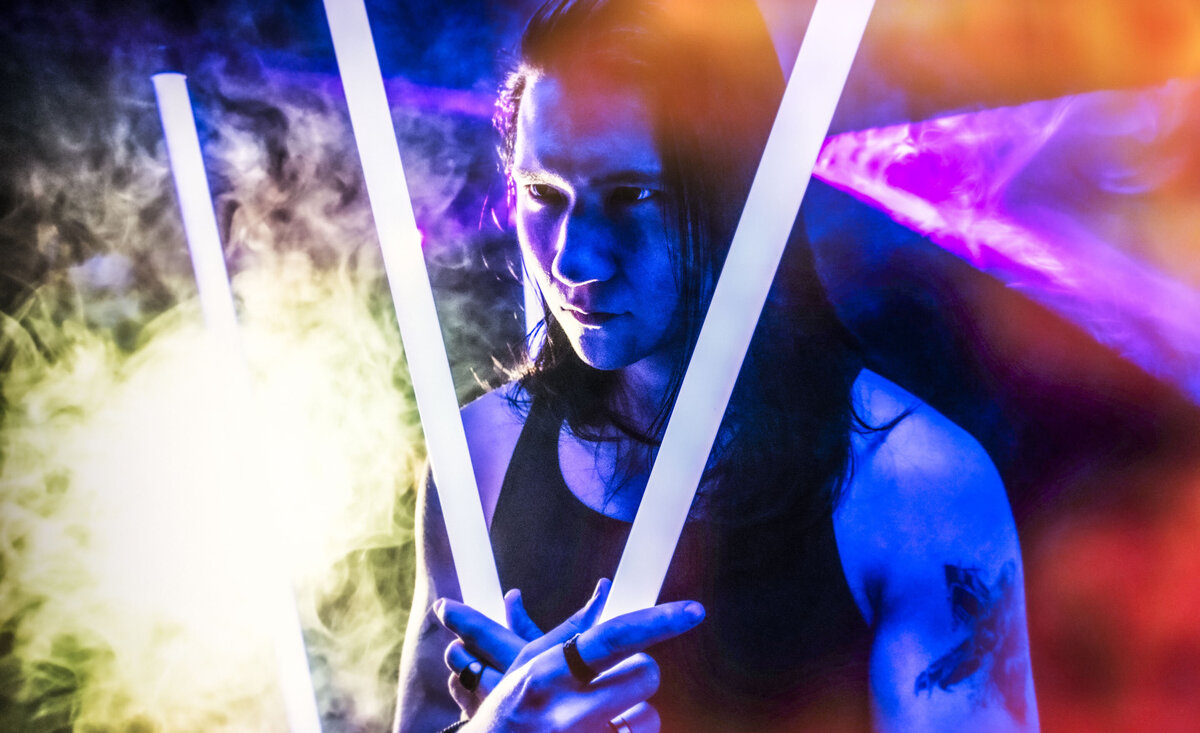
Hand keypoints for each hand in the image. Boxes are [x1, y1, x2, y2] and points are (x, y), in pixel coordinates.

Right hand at [437, 583, 703, 731]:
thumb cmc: (510, 710)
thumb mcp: (526, 665)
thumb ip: (571, 630)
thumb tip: (605, 589)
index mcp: (548, 673)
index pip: (613, 638)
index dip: (657, 622)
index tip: (694, 610)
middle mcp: (569, 710)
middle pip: (646, 674)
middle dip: (639, 672)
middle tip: (615, 679)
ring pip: (650, 716)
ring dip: (635, 714)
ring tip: (603, 719)